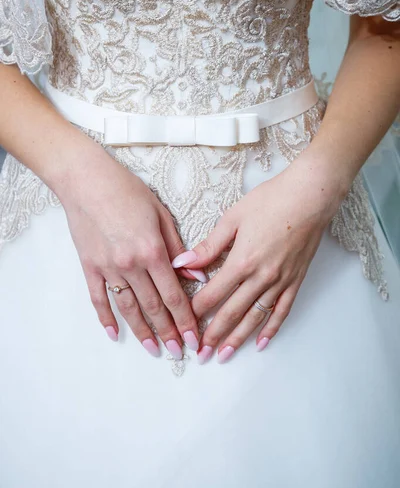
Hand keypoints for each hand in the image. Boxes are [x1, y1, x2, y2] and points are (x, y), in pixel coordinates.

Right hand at [57, 143, 200, 358]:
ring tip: (153, 349)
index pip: (174, 295)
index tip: (194, 337)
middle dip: (168, 332)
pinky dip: (106, 319)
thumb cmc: (127, 191)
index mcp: (153, 251)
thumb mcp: (161, 214)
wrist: (87, 180)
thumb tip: (194, 275)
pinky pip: (99, 299)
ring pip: (129, 308)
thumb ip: (179, 247)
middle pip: (153, 307)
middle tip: (179, 351)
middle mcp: (131, 265)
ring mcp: (108, 268)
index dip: (186, 320)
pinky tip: (115, 334)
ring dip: (142, 332)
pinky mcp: (90, 267)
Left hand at [172, 152, 344, 363]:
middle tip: (200, 354)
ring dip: (238, 339)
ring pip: (255, 318)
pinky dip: (271, 329)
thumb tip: (182, 263)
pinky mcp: (295, 280)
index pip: (212, 294)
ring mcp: (280, 282)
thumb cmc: (271, 201)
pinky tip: (262, 343)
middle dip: (213, 335)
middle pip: (232, 313)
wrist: (310, 196)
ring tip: (224, 356)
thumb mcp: (233, 218)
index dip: (196, 311)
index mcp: (241, 261)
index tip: (184, 324)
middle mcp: (261, 277)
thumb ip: (208, 246)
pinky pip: (282, 311)